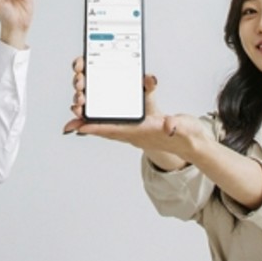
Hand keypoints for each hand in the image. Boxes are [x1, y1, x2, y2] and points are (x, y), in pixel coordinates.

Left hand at [62, 57, 200, 167]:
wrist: (192, 144)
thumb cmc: (187, 134)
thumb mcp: (184, 126)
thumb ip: (176, 125)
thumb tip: (168, 125)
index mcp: (142, 132)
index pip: (115, 130)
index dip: (96, 127)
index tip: (78, 126)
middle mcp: (135, 135)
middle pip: (106, 130)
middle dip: (87, 125)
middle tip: (69, 121)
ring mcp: (135, 133)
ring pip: (108, 128)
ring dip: (92, 123)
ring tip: (76, 117)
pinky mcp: (137, 129)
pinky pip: (115, 126)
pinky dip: (102, 121)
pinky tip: (96, 116)